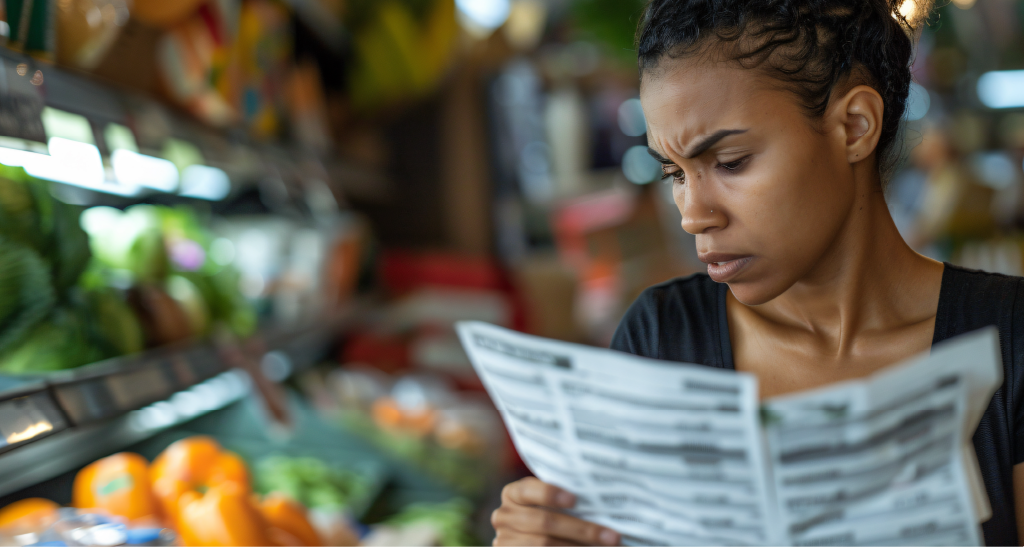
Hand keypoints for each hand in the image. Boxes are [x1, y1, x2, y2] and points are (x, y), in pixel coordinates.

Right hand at [491, 477, 620, 546]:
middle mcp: (503, 516)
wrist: (530, 541)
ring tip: (608, 546)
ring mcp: (505, 541)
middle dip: (582, 530)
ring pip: (545, 544)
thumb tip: (601, 497)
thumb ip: (565, 499)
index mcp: (513, 494)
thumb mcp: (550, 503)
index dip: (549, 493)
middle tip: (613, 537)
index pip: (527, 490)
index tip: (574, 500)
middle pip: (545, 523)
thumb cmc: (550, 516)